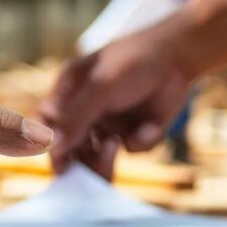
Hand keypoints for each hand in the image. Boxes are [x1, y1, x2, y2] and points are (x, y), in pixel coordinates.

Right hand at [39, 25, 192, 179]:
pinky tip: (151, 125)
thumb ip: (76, 116)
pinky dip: (143, 141)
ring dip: (106, 158)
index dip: (51, 148)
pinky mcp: (132, 134)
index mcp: (67, 95)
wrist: (178, 57)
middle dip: (81, 162)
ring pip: (98, 159)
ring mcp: (107, 126)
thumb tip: (54, 147)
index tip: (61, 166)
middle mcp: (84, 113)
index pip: (47, 128)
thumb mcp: (102, 85)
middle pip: (71, 151)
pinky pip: (132, 150)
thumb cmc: (132, 60)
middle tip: (91, 168)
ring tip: (115, 143)